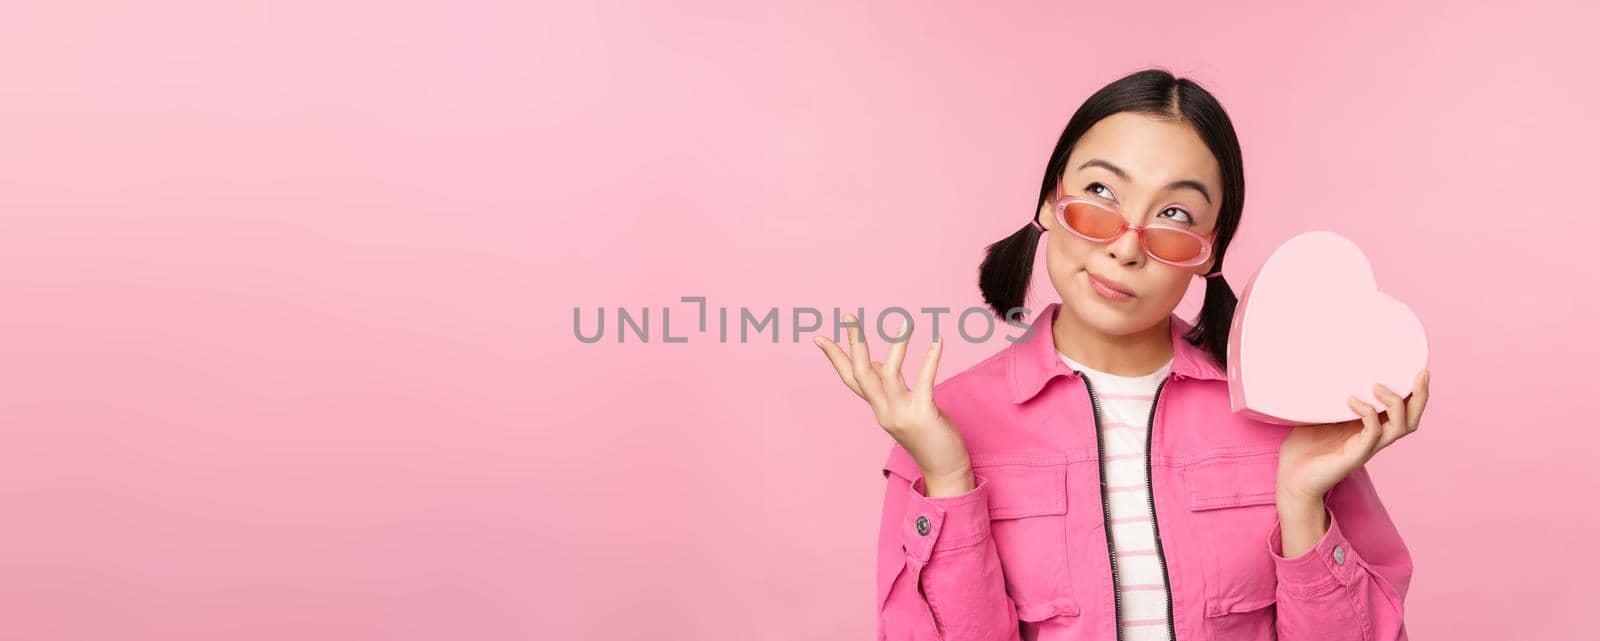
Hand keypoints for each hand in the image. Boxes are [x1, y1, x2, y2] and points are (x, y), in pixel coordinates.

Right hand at [813, 314, 972, 495]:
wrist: (944, 471)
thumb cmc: (927, 436)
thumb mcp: (900, 409)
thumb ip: (886, 387)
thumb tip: (874, 361)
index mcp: (877, 408)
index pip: (850, 379)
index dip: (834, 357)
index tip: (818, 337)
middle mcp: (883, 411)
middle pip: (861, 373)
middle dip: (854, 344)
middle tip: (849, 316)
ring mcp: (901, 414)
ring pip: (889, 374)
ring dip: (896, 345)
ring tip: (905, 320)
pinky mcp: (923, 415)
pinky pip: (924, 382)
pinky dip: (930, 360)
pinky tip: (937, 340)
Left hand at [1277, 369, 1430, 503]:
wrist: (1292, 477)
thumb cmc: (1305, 447)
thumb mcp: (1321, 415)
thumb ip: (1331, 398)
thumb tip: (1327, 370)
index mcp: (1371, 428)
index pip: (1404, 411)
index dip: (1415, 393)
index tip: (1417, 369)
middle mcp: (1375, 438)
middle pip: (1411, 420)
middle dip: (1421, 396)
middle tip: (1420, 373)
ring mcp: (1367, 448)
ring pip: (1400, 427)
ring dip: (1395, 403)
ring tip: (1377, 385)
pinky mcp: (1355, 455)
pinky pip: (1372, 433)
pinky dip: (1367, 413)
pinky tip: (1351, 400)